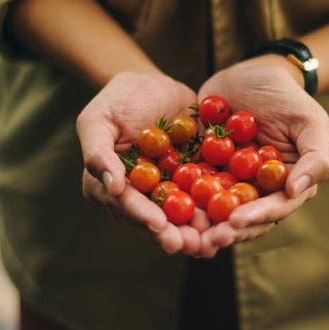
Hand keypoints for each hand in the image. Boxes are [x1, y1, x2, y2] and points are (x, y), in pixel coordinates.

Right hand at [77, 71, 209, 254]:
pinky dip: (215, 204)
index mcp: (114, 184)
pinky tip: (230, 214)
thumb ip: (97, 152)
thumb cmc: (118, 99)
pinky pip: (203, 191)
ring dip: (196, 228)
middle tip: (189, 245)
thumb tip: (111, 187)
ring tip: (212, 239)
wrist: (151, 84)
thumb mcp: (98, 120)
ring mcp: (168, 186)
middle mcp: (141, 192)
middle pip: (155, 218)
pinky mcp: (191, 176)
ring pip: (181, 212)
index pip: (126, 204)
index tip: (158, 224)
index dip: (141, 215)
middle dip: (172, 233)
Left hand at [197, 56, 328, 256]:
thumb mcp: (309, 121)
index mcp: (283, 183)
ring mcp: (228, 178)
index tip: (235, 222)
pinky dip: (181, 195)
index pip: (273, 207)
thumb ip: (315, 157)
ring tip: (184, 234)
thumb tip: (296, 191)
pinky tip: (167, 203)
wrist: (250, 74)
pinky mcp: (203, 165)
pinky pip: (191, 183)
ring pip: (215, 207)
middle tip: (205, 240)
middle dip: (224, 230)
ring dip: (201, 223)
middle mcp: (255, 187)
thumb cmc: (285, 96)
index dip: (255, 217)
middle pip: (241, 215)